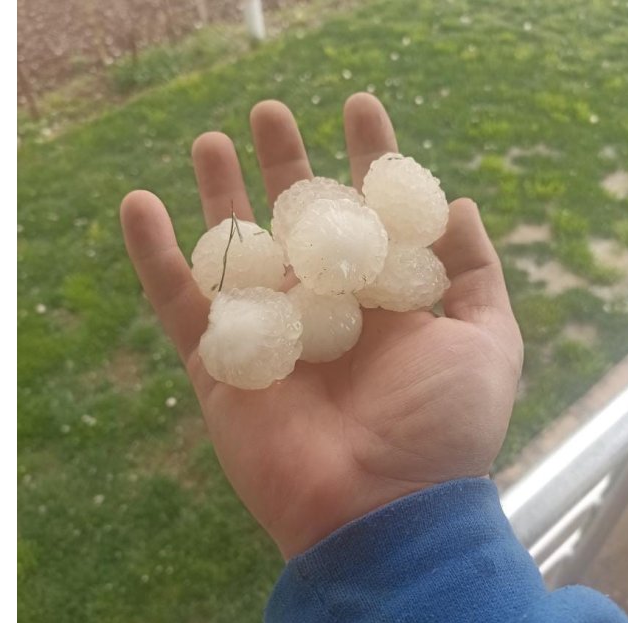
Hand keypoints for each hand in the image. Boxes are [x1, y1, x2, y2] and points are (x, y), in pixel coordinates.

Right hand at [119, 93, 522, 557]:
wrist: (383, 511)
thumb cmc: (444, 431)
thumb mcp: (488, 342)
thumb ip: (474, 274)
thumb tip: (461, 205)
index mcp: (388, 300)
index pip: (373, 211)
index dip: (367, 157)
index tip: (359, 106)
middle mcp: (328, 309)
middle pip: (298, 219)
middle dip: (286, 162)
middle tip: (271, 112)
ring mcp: (272, 334)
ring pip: (238, 250)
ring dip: (221, 194)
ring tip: (211, 140)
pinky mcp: (221, 366)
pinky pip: (179, 303)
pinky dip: (154, 256)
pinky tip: (139, 203)